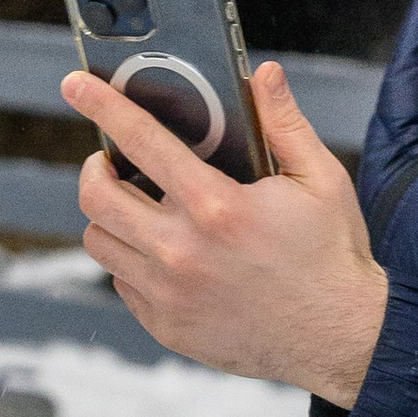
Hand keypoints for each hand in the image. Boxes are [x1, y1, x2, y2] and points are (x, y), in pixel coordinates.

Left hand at [66, 59, 389, 404]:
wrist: (342, 339)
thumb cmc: (332, 257)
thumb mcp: (321, 179)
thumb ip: (285, 123)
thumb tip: (264, 76)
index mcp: (218, 208)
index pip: (142, 142)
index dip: (103, 106)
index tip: (75, 86)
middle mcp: (183, 252)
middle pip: (97, 196)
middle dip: (96, 168)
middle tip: (112, 162)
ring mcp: (170, 294)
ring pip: (99, 242)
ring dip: (110, 217)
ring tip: (138, 208)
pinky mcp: (167, 327)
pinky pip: (121, 283)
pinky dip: (131, 261)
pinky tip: (163, 253)